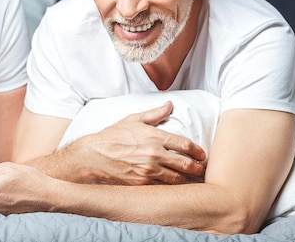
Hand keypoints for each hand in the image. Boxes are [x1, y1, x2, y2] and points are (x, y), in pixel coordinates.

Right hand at [63, 101, 205, 184]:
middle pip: (186, 164)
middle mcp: (153, 154)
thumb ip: (154, 114)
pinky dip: (173, 189)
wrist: (92, 156)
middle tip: (201, 169)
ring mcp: (148, 171)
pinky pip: (164, 189)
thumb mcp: (132, 120)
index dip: (197, 151)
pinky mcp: (142, 184)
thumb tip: (170, 105)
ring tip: (192, 180)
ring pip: (178, 179)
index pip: (185, 144)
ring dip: (188, 180)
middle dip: (197, 168)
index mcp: (154, 136)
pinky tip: (176, 188)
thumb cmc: (112, 136)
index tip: (201, 154)